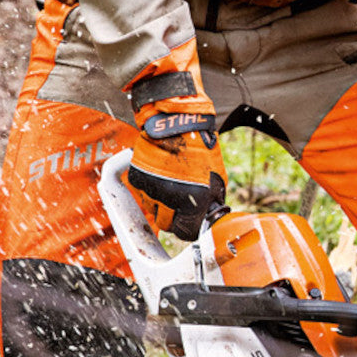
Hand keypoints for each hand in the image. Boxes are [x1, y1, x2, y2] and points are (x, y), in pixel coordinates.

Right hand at [127, 79, 226, 240]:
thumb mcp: (217, 179)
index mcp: (195, 201)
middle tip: (178, 206)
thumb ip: (210, 203)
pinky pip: (143, 195)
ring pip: (153, 211)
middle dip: (172, 219)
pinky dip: (150, 190)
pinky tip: (160, 175)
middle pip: (166, 226)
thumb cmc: (201, 150)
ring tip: (171, 184)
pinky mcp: (139, 179)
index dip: (188, 230)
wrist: (177, 124)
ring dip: (160, 204)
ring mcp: (153, 190)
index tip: (188, 225)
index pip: (186, 232)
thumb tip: (206, 221)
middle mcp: (172, 199)